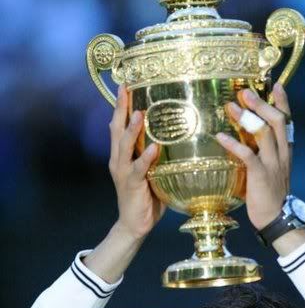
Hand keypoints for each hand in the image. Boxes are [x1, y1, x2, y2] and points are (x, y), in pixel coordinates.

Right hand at [108, 85, 165, 239]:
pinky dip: (145, 158)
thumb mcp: (153, 170)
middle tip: (125, 89)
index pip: (119, 124)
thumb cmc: (148, 196)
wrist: (134, 224)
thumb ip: (161, 154)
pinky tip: (153, 148)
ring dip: (131, 130)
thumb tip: (184, 136)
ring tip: (139, 114)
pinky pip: (138, 169)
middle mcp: (118, 159)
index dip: (121, 104)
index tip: (126, 83)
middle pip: (116, 129)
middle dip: (120, 108)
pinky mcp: (131, 185)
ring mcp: (123, 171)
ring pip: (124, 146)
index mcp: (122, 154)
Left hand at [215, 83, 291, 230]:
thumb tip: (246, 138)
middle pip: (277, 121)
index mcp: (285, 151)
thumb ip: (262, 153)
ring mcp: (273, 164)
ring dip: (246, 118)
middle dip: (261, 104)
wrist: (277, 219)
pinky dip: (234, 144)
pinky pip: (248, 155)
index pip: (288, 121)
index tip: (276, 85)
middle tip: (245, 91)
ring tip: (230, 106)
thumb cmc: (269, 195)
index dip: (283, 102)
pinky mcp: (261, 176)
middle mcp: (282, 154)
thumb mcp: (270, 169)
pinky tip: (220, 136)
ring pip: (265, 134)